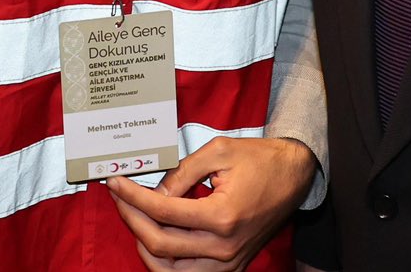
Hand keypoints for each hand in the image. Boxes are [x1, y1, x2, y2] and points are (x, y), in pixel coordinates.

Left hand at [106, 136, 316, 270]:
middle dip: (132, 220)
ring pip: (171, 271)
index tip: (116, 183)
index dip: (133, 197)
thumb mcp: (218, 151)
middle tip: (119, 199)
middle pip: (160, 245)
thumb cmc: (260, 160)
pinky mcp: (232, 266)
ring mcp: (229, 261)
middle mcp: (225, 246)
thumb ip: (182, 173)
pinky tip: (156, 239)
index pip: (163, 211)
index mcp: (223, 215)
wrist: (294, 177)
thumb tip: (154, 193)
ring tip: (135, 220)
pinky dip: (167, 263)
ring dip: (146, 247)